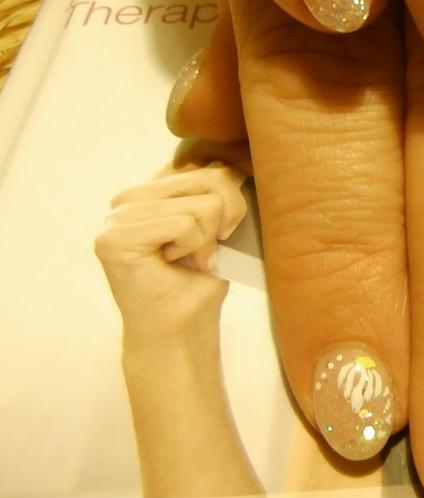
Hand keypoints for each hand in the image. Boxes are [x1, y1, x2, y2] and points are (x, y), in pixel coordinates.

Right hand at [95, 161, 247, 341]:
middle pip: (213, 178)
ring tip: (187, 262)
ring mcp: (117, 215)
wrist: (181, 330)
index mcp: (152, 189)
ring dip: (207, 242)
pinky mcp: (114, 237)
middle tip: (204, 253)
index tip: (218, 237)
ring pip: (204, 206)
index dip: (231, 204)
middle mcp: (129, 196)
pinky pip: (184, 225)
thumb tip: (233, 167)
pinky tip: (173, 266)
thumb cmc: (201, 280)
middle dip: (226, 221)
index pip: (212, 167)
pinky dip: (193, 249)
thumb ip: (219, 191)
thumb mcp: (219, 224)